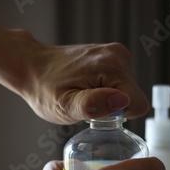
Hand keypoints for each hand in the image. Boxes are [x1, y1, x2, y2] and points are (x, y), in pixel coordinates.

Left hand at [21, 42, 149, 124]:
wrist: (31, 66)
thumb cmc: (44, 89)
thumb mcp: (64, 106)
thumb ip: (93, 105)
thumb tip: (122, 101)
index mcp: (112, 67)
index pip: (138, 105)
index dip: (118, 116)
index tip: (94, 111)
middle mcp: (118, 55)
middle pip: (133, 97)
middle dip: (111, 106)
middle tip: (84, 102)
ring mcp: (116, 53)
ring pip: (127, 91)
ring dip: (107, 98)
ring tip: (82, 93)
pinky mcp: (112, 55)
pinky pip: (120, 83)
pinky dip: (104, 89)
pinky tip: (85, 86)